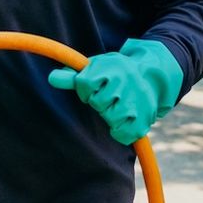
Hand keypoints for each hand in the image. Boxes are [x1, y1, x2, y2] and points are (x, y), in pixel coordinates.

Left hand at [47, 38, 183, 145]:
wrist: (150, 76)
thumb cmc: (115, 73)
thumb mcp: (96, 67)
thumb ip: (73, 76)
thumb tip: (51, 78)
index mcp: (112, 67)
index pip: (85, 84)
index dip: (86, 88)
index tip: (96, 85)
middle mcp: (126, 82)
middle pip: (98, 102)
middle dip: (100, 101)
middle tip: (111, 94)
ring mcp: (137, 102)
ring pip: (110, 118)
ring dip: (111, 115)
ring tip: (118, 105)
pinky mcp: (144, 120)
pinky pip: (122, 135)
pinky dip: (120, 132)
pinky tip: (124, 120)